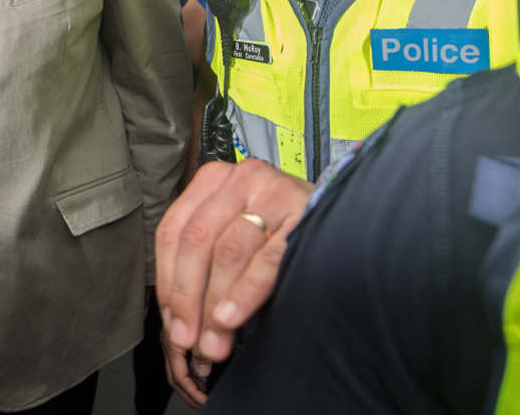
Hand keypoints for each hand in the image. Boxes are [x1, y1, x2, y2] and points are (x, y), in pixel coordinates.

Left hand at [155, 158, 311, 406]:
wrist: (350, 221)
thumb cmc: (282, 233)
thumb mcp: (235, 236)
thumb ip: (203, 266)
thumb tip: (178, 322)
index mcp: (213, 180)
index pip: (173, 232)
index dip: (168, 283)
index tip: (171, 324)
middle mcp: (240, 178)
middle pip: (195, 241)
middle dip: (187, 298)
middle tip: (188, 340)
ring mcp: (273, 191)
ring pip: (227, 251)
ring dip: (214, 304)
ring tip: (213, 341)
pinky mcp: (303, 212)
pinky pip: (267, 258)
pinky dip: (245, 292)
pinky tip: (232, 317)